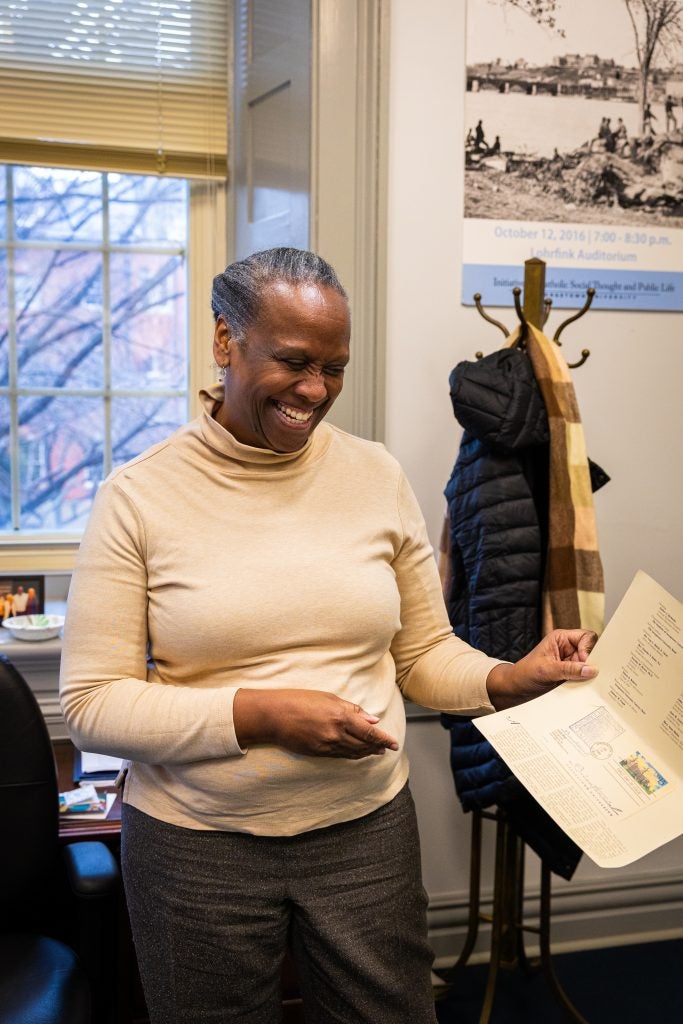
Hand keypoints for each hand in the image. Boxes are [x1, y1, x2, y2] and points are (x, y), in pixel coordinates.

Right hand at [233, 688, 398, 758]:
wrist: (274, 715)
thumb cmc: (300, 700)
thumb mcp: (328, 698)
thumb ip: (353, 710)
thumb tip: (373, 720)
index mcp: (341, 716)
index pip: (370, 732)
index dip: (384, 739)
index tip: (394, 743)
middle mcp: (336, 734)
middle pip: (364, 745)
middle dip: (378, 747)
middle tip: (388, 747)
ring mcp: (327, 745)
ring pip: (353, 753)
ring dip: (367, 753)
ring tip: (376, 751)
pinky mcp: (318, 753)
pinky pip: (341, 756)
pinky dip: (352, 755)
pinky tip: (357, 753)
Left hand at [486, 629, 597, 710]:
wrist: (516, 688)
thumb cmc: (525, 673)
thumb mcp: (546, 670)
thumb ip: (569, 669)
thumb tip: (591, 669)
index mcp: (561, 638)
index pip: (586, 636)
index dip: (589, 648)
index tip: (585, 662)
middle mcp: (568, 648)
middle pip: (592, 650)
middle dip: (592, 662)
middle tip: (592, 674)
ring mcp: (570, 662)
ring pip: (590, 665)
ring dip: (589, 674)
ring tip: (585, 682)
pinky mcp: (571, 675)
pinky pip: (585, 677)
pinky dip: (586, 682)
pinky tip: (583, 688)